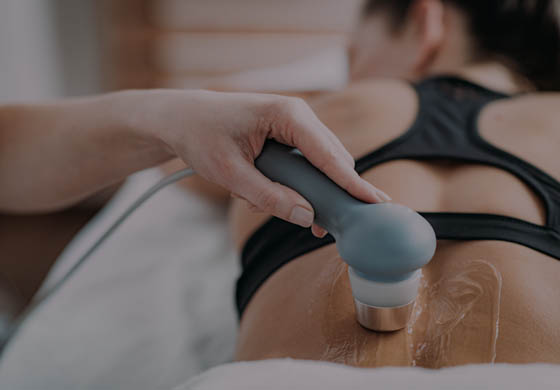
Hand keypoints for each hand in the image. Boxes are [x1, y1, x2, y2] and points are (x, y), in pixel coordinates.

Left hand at [142, 90, 390, 236]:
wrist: (182, 118)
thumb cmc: (201, 136)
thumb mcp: (231, 173)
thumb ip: (269, 196)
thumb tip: (307, 217)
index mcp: (287, 115)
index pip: (328, 155)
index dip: (352, 183)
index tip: (376, 203)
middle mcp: (298, 116)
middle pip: (332, 161)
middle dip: (328, 194)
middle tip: (325, 228)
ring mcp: (294, 125)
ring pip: (318, 165)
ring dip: (303, 192)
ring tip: (265, 203)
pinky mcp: (287, 136)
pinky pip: (303, 164)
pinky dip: (291, 185)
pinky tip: (259, 194)